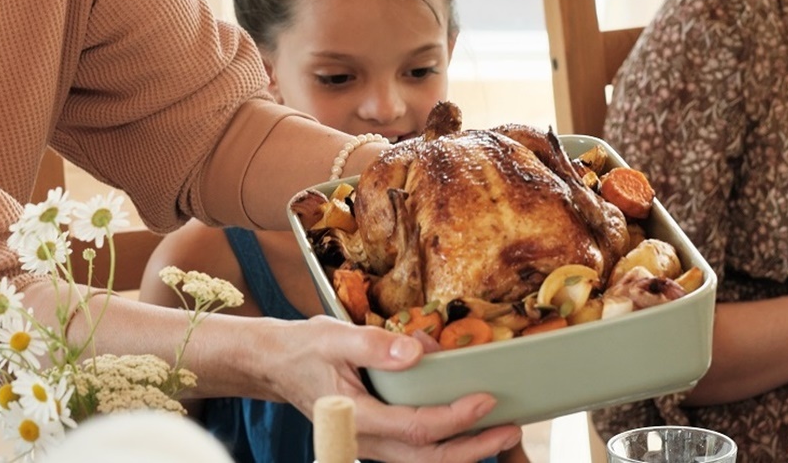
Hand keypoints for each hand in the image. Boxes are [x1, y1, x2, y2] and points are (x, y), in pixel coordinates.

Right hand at [277, 316, 522, 461]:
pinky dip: (446, 445)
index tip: (486, 400)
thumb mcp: (333, 337)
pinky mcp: (376, 440)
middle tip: (512, 430)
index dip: (455, 418)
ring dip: (465, 451)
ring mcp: (370, 446)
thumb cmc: (304, 349)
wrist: (275, 366)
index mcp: (357, 417)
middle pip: (428, 458)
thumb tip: (416, 351)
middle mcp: (366, 441)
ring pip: (424, 461)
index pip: (416, 428)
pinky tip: (470, 427)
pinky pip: (416, 452)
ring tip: (502, 433)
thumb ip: (372, 345)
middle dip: (474, 448)